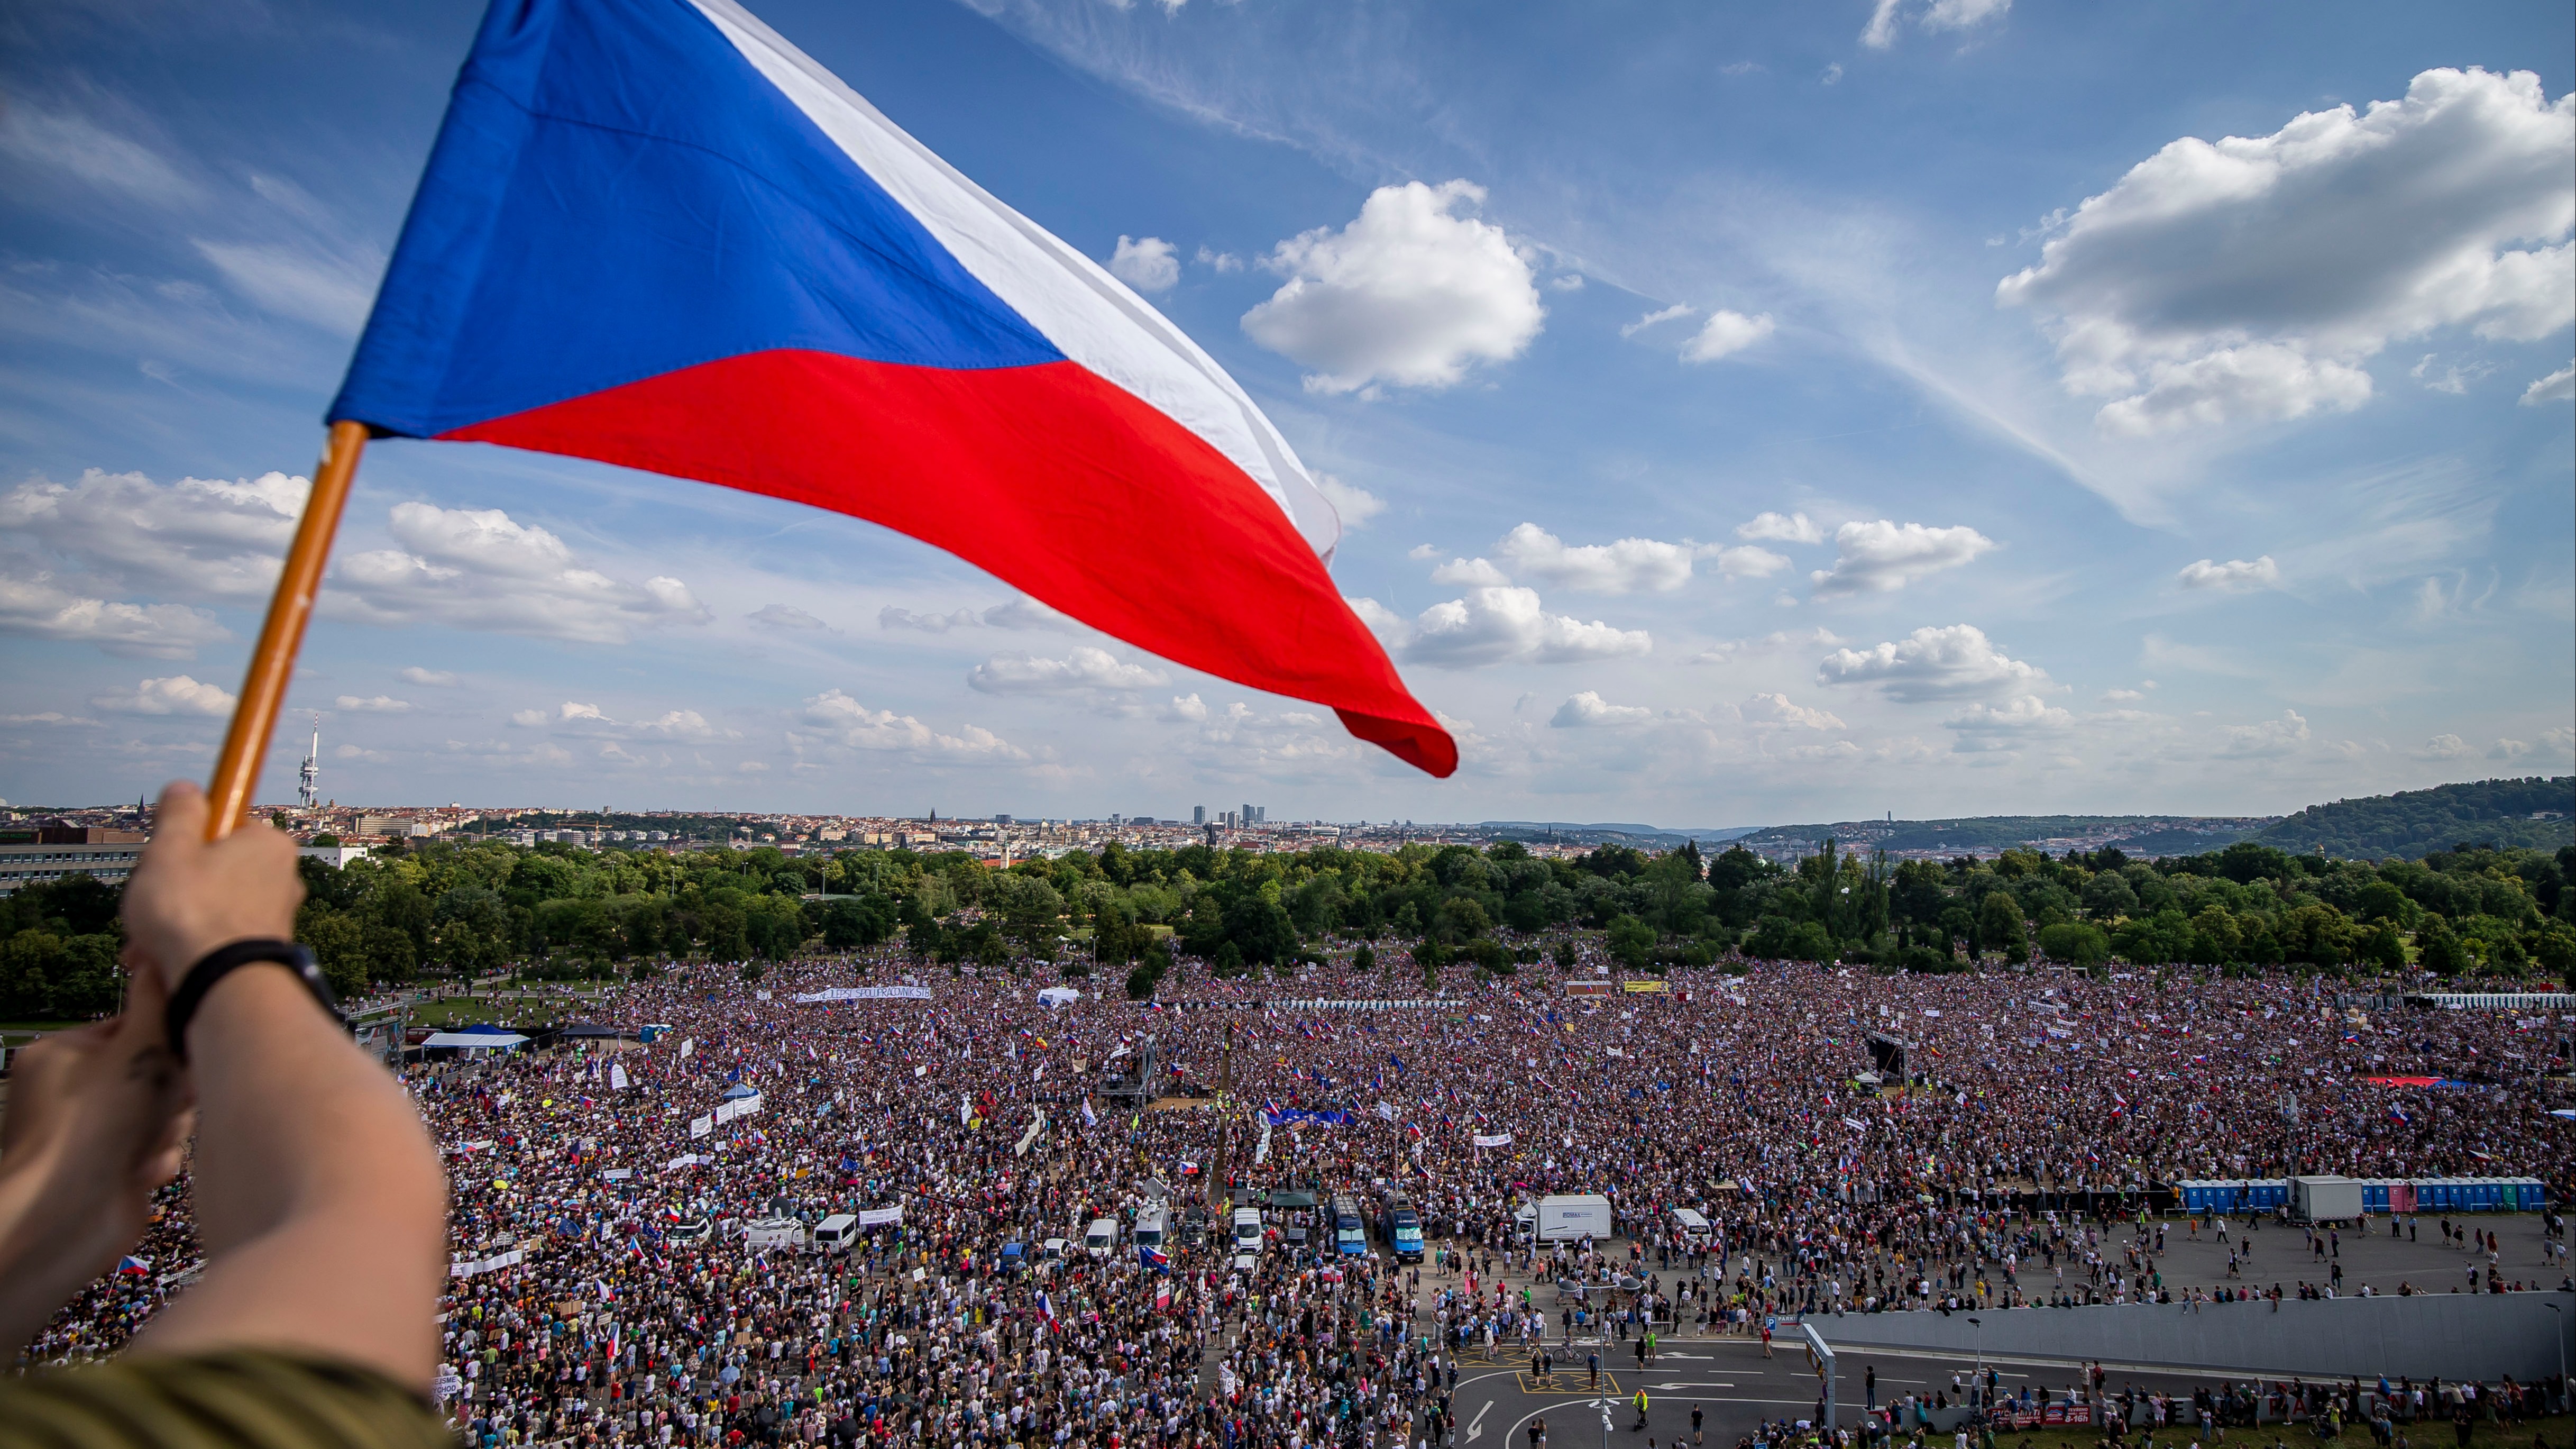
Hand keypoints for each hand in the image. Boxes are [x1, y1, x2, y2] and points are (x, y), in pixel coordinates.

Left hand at [0, 963, 194, 1352]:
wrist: (60, 1220)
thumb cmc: (93, 1128)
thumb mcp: (136, 1050)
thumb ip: (158, 1004)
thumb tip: (165, 958)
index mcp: (64, 1055)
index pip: (135, 1028)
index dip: (168, 1040)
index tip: (185, 1054)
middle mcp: (72, 1093)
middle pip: (154, 1072)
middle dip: (169, 1094)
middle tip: (166, 1105)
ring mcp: (90, 1134)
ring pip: (162, 1114)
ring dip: (165, 1130)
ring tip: (144, 1147)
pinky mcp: (109, 1170)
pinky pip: (155, 1150)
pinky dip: (155, 1160)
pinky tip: (140, 1173)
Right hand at [121, 780, 302, 995]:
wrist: (221, 986)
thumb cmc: (192, 914)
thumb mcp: (171, 850)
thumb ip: (179, 814)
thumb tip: (186, 788)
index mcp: (268, 844)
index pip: (223, 826)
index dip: (184, 841)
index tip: (166, 859)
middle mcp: (283, 878)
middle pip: (213, 869)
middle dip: (174, 888)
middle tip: (149, 905)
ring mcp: (277, 916)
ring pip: (212, 906)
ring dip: (175, 921)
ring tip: (148, 943)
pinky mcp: (265, 950)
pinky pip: (219, 938)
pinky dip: (191, 946)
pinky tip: (164, 962)